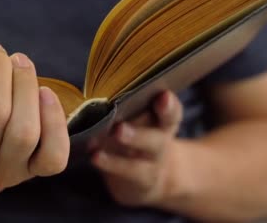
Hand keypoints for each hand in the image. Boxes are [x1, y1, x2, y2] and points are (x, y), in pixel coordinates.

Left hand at [91, 90, 182, 206]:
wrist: (147, 178)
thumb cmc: (136, 135)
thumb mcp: (137, 119)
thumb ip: (126, 105)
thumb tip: (97, 88)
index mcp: (163, 120)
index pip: (171, 111)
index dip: (168, 105)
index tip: (162, 96)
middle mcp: (161, 140)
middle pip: (157, 136)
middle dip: (140, 131)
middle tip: (119, 127)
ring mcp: (152, 162)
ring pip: (143, 155)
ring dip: (129, 144)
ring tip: (113, 135)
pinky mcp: (141, 179)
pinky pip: (127, 171)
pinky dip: (110, 163)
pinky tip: (95, 155)